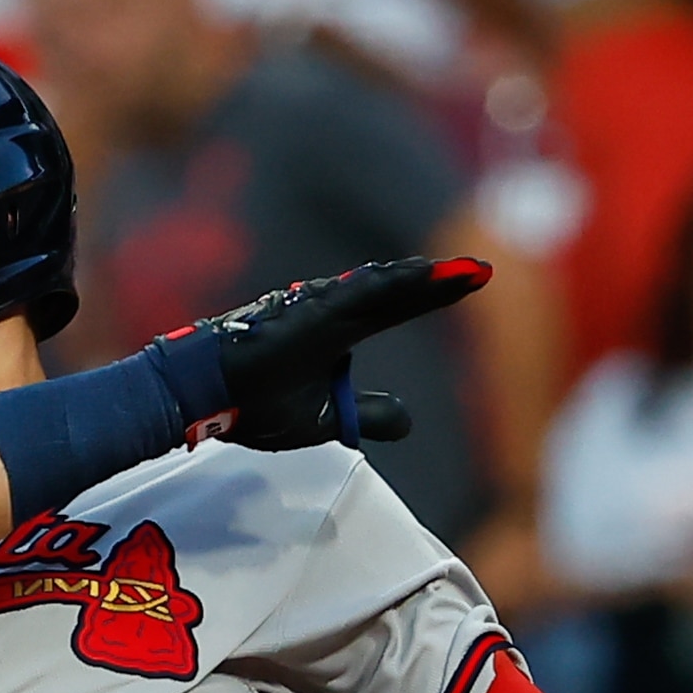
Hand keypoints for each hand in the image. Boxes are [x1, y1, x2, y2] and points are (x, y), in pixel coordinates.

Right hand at [147, 256, 490, 452]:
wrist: (209, 399)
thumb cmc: (256, 405)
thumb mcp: (327, 418)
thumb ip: (368, 413)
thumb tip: (409, 422)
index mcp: (339, 331)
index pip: (398, 308)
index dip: (434, 295)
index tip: (474, 282)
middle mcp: (333, 313)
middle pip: (399, 293)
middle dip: (441, 283)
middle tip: (483, 270)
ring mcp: (320, 310)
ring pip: (381, 290)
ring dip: (422, 281)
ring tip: (464, 272)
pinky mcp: (306, 316)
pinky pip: (355, 297)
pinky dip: (388, 286)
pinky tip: (419, 277)